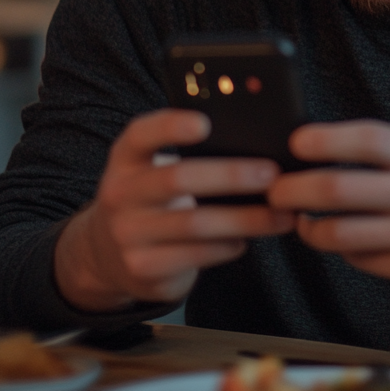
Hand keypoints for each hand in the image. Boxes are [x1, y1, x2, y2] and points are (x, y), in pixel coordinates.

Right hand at [55, 109, 294, 311]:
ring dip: (246, 219)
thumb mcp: (152, 172)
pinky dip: (227, 247)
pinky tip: (247, 240)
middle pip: (178, 179)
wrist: (107, 255)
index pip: (141, 134)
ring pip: (195, 224)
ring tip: (282, 215)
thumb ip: (188, 157)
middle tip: (272, 174)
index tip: (205, 123)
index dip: (170, 126)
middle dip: (232, 175)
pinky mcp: (143, 267)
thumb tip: (256, 148)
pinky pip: (195, 255)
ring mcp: (128, 233)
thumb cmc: (151, 201)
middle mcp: (120, 193)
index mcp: (126, 159)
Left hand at [268, 120, 389, 294]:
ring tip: (304, 222)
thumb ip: (389, 152)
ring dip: (311, 229)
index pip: (367, 139)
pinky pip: (363, 260)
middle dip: (295, 190)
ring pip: (342, 233)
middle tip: (277, 191)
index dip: (324, 140)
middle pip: (340, 189)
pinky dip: (346, 251)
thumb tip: (318, 148)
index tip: (295, 143)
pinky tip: (346, 242)